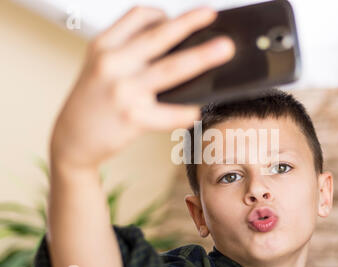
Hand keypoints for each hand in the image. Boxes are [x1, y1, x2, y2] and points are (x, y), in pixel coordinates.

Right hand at [50, 6, 234, 169]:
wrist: (71, 139)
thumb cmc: (90, 102)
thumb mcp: (99, 67)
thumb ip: (128, 53)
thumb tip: (176, 50)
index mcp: (103, 46)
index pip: (137, 16)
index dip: (163, 14)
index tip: (185, 16)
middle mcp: (111, 63)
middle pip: (159, 37)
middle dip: (190, 24)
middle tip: (212, 16)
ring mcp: (122, 90)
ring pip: (170, 69)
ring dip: (201, 57)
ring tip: (223, 50)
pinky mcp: (131, 118)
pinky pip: (169, 113)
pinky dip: (186, 111)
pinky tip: (197, 109)